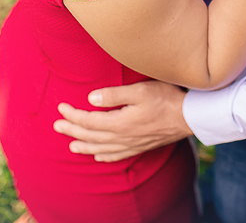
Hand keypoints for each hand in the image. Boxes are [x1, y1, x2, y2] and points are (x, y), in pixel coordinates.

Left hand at [53, 80, 192, 161]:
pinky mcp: (139, 146)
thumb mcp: (140, 90)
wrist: (189, 117)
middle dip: (71, 130)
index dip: (72, 115)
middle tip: (56, 126)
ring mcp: (131, 144)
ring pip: (100, 148)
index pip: (88, 120)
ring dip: (83, 145)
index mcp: (119, 122)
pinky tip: (98, 155)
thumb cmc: (166, 98)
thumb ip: (114, 94)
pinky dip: (103, 156)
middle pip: (90, 136)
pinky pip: (116, 155)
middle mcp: (122, 137)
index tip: (60, 108)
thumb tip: (91, 98)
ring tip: (71, 144)